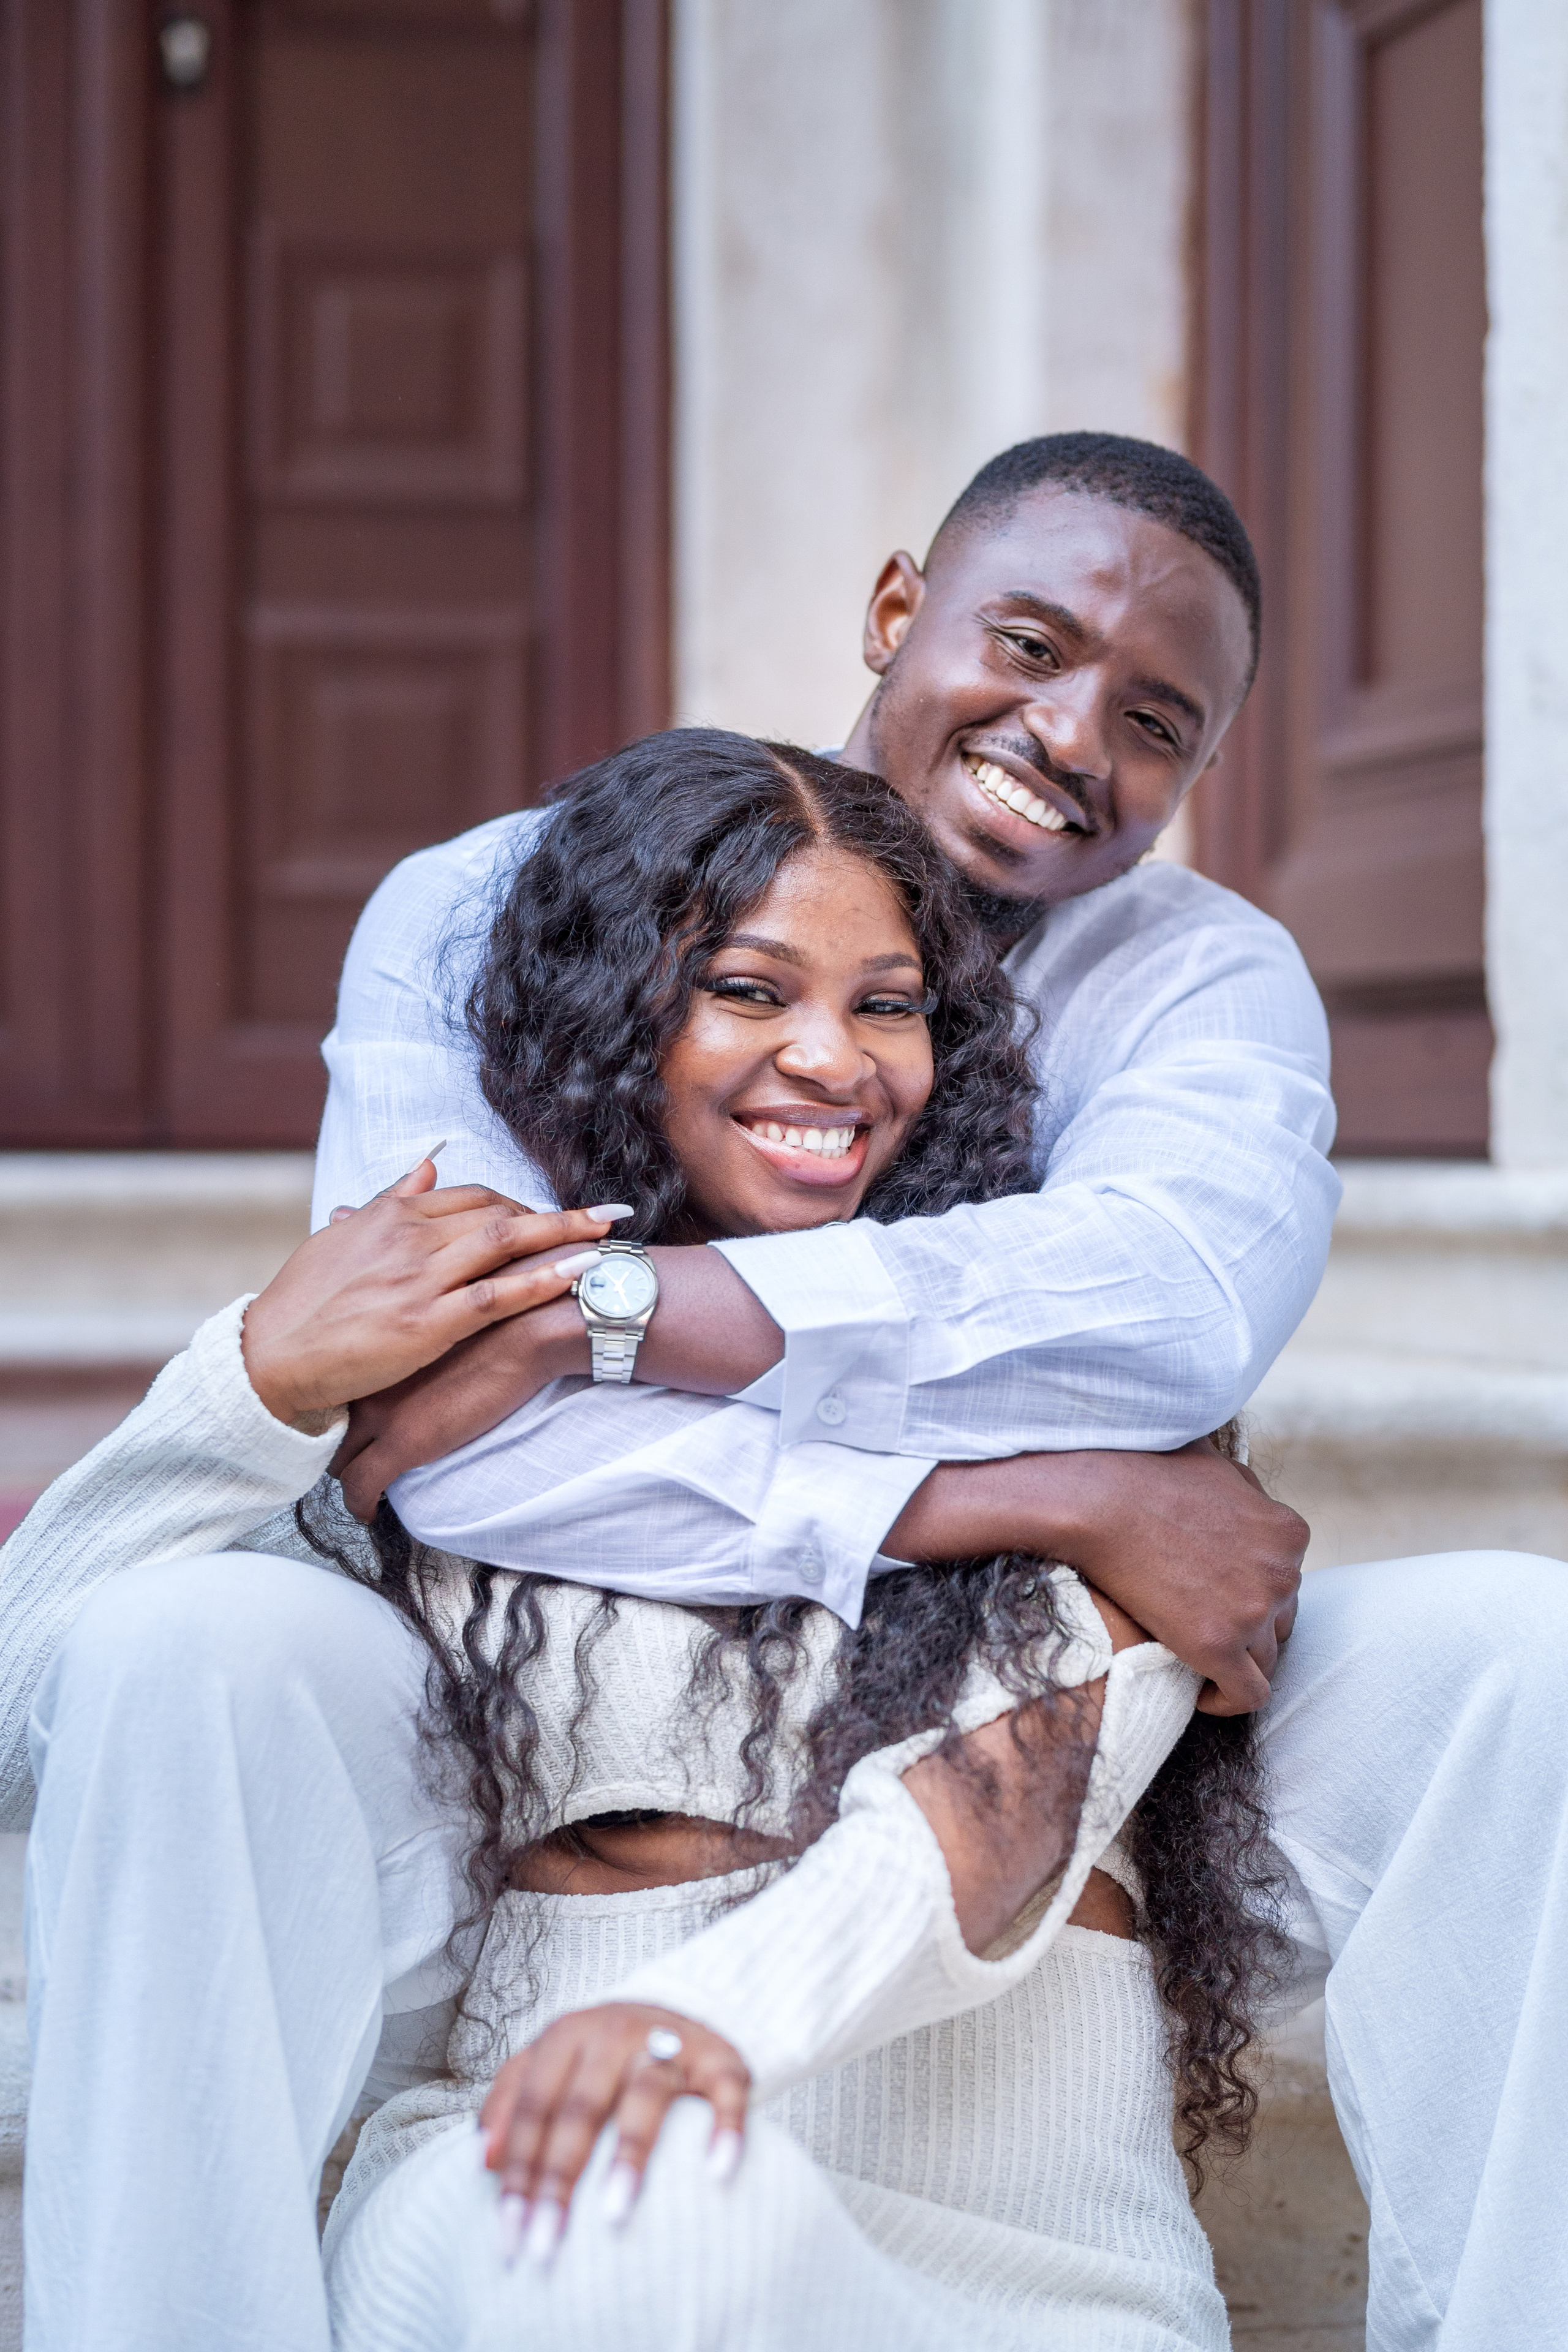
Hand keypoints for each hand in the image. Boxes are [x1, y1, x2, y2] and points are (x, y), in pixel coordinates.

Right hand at [240, 1158, 614, 1427]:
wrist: (270, 1356)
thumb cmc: (302, 1304)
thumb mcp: (343, 1238)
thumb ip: (390, 1201)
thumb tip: (426, 1167)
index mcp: (390, 1215)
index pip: (469, 1195)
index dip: (517, 1202)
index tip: (550, 1213)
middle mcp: (410, 1237)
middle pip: (498, 1212)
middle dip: (556, 1212)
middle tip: (606, 1213)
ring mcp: (420, 1279)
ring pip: (505, 1243)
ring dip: (566, 1232)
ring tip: (613, 1229)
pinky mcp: (427, 1323)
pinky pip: (497, 1295)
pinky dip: (544, 1280)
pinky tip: (581, 1272)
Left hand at [330, 1291, 585, 1517]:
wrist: (524, 1331)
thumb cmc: (498, 1326)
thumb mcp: (445, 1329)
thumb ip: (421, 1350)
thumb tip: (424, 1368)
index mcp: (377, 1352)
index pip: (339, 1394)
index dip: (342, 1417)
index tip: (354, 1432)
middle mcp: (367, 1380)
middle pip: (331, 1429)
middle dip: (340, 1450)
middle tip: (356, 1462)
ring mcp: (380, 1414)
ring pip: (339, 1461)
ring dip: (349, 1478)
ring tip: (363, 1489)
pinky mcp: (402, 1444)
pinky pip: (360, 1487)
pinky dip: (360, 1505)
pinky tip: (368, 1512)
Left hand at [479, 2003, 748, 2260]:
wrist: (680, 2007)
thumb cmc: (600, 2057)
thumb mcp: (549, 2064)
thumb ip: (510, 2103)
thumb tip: (485, 2161)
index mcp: (566, 2035)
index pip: (534, 2105)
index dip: (519, 2168)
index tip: (509, 2233)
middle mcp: (616, 2031)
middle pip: (581, 2106)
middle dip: (560, 2177)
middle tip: (546, 2242)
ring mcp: (672, 2041)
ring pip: (647, 2094)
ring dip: (629, 2153)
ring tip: (613, 2214)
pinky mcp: (722, 2059)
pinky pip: (726, 2093)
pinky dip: (724, 2129)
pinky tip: (716, 2172)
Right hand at [1056, 1444, 1303, 1715]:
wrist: (1099, 1501)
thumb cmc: (1146, 1474)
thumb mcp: (1218, 1465)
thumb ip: (1250, 1492)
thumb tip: (1254, 1503)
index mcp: (1287, 1532)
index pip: (1287, 1579)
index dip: (1253, 1589)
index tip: (1219, 1595)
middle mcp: (1282, 1573)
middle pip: (1281, 1620)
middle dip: (1248, 1624)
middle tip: (1202, 1622)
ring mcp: (1253, 1611)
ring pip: (1266, 1660)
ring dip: (1237, 1661)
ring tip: (1198, 1659)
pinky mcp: (1218, 1644)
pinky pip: (1248, 1695)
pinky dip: (1228, 1700)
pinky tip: (1201, 1694)